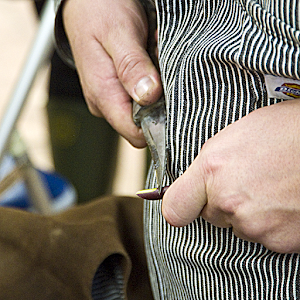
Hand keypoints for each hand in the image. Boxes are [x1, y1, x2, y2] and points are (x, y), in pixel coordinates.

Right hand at [63, 0, 161, 146]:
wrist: (85, 4)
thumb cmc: (99, 13)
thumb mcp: (118, 33)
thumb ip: (132, 66)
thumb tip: (148, 96)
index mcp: (103, 95)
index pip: (134, 133)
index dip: (157, 125)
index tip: (170, 101)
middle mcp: (105, 103)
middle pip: (142, 124)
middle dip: (160, 102)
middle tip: (161, 70)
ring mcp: (111, 98)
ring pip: (144, 111)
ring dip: (157, 91)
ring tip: (154, 60)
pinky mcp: (118, 91)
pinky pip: (141, 98)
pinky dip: (152, 83)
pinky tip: (151, 63)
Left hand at [162, 100, 299, 252]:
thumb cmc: (286, 130)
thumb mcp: (235, 135)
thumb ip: (209, 163)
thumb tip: (197, 181)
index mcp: (212, 170)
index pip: (174, 207)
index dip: (179, 206)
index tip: (185, 204)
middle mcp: (228, 201)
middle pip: (210, 214)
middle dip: (222, 202)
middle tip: (245, 182)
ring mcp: (254, 224)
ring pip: (238, 226)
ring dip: (248, 213)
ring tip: (270, 188)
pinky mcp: (278, 241)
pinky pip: (263, 236)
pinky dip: (270, 223)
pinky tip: (283, 201)